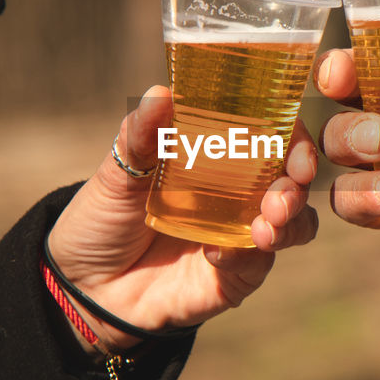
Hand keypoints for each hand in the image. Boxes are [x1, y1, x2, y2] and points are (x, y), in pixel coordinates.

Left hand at [46, 84, 319, 352]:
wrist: (81, 286)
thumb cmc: (101, 219)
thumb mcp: (116, 175)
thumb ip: (141, 137)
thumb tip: (160, 93)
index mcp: (218, 157)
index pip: (270, 133)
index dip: (291, 132)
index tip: (291, 135)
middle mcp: (239, 192)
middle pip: (293, 178)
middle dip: (298, 180)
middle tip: (288, 186)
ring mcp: (241, 234)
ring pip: (295, 223)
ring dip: (290, 220)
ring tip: (266, 224)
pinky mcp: (235, 277)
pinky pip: (258, 265)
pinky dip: (246, 256)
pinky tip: (216, 254)